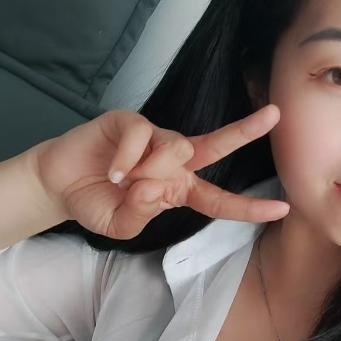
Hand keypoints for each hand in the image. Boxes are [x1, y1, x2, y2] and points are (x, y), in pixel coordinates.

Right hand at [34, 105, 288, 238]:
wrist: (59, 184)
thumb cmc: (96, 204)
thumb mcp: (121, 226)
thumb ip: (140, 214)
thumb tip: (153, 187)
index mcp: (179, 189)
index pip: (219, 200)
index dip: (248, 207)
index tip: (282, 209)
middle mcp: (174, 161)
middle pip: (217, 145)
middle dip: (246, 130)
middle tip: (276, 115)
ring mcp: (154, 139)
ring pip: (178, 146)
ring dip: (152, 170)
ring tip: (121, 182)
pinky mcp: (130, 122)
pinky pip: (142, 135)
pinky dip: (127, 158)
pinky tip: (112, 171)